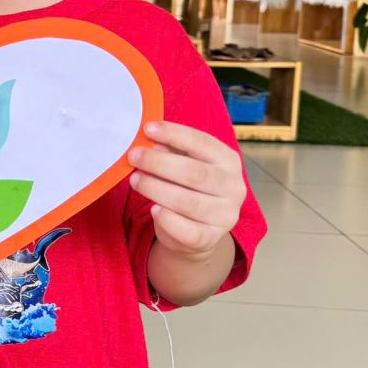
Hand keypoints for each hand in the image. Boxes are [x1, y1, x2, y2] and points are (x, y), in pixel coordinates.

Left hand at [128, 121, 245, 257]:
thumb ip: (171, 151)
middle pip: (194, 173)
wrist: (196, 230)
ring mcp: (225, 215)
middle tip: (134, 156)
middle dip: (159, 163)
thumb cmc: (188, 188)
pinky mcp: (211, 238)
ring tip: (135, 180)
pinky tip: (153, 210)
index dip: (174, 134)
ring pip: (188, 202)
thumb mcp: (183, 163)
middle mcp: (233, 187)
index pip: (202, 143)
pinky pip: (188, 231)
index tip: (147, 129)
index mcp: (228, 161)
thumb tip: (150, 142)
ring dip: (156, 189)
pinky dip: (168, 220)